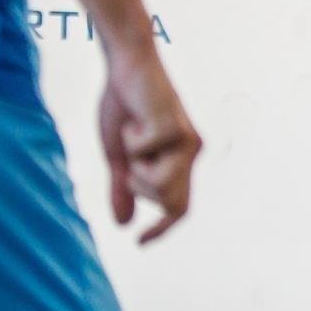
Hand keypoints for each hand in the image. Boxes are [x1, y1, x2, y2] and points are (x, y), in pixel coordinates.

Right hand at [99, 45, 201, 242]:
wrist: (125, 67)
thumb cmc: (124, 107)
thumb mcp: (119, 156)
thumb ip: (123, 189)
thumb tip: (123, 224)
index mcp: (181, 163)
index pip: (179, 208)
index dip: (162, 229)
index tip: (141, 242)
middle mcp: (191, 154)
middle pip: (170, 203)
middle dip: (140, 190)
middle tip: (127, 164)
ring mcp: (187, 140)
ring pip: (161, 184)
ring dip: (136, 168)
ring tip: (132, 138)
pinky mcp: (176, 126)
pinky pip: (146, 151)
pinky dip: (131, 139)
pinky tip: (134, 119)